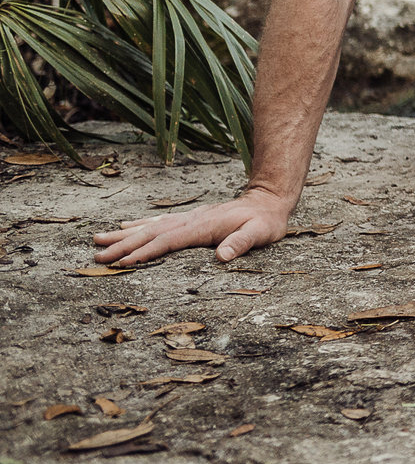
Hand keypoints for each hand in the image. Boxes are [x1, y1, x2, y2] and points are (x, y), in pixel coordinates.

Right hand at [92, 186, 292, 266]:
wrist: (268, 200)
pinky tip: (125, 227)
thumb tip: (223, 256)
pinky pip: (158, 221)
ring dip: (124, 235)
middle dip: (123, 246)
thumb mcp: (260, 233)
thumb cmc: (264, 221)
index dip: (144, 252)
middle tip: (96, 257)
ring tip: (98, 240)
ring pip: (149, 226)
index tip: (122, 263)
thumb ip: (242, 243)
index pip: (167, 242)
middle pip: (150, 233)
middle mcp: (190, 220)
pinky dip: (139, 224)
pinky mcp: (189, 218)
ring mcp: (188, 218)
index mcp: (202, 227)